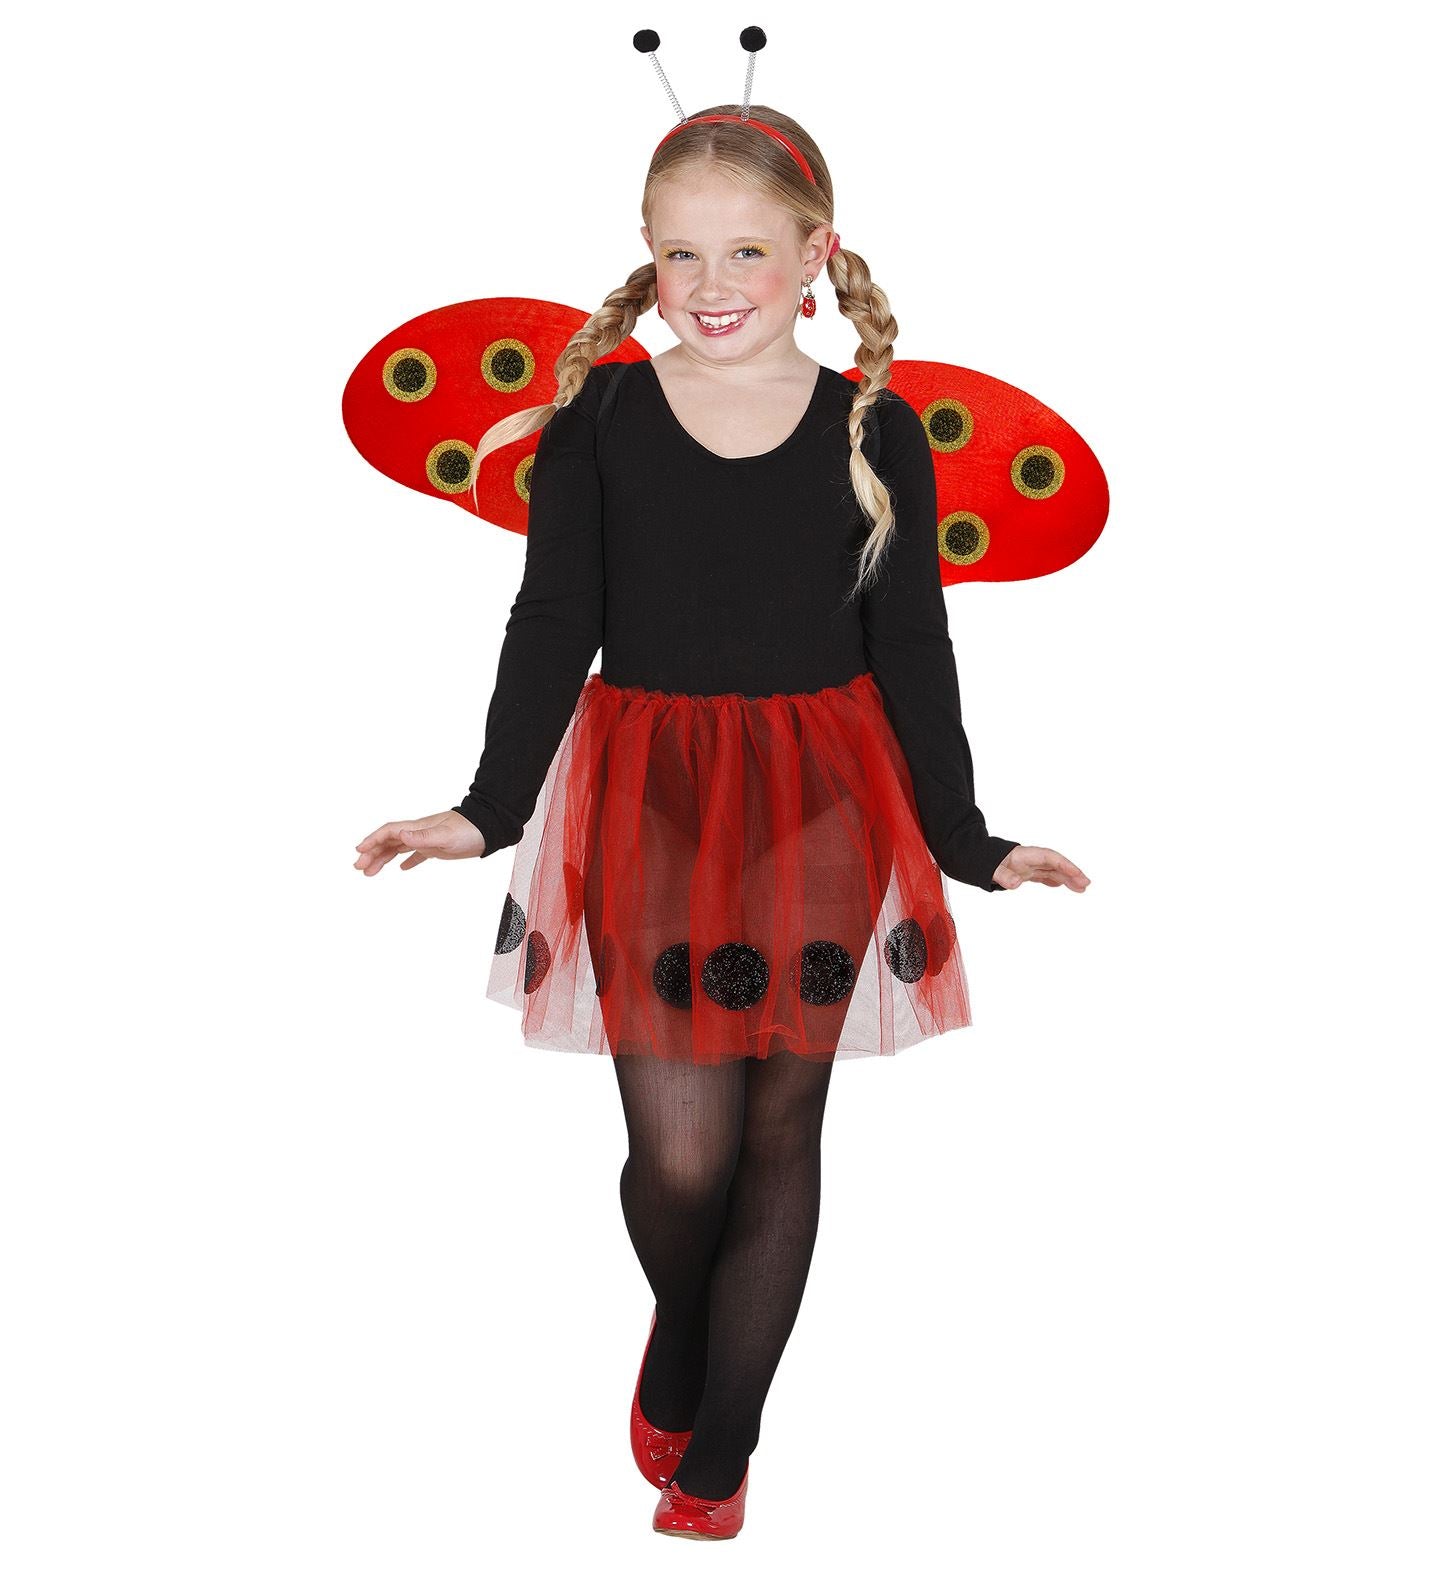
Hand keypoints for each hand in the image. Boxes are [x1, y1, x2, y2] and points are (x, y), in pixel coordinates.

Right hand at [353, 810, 484, 875]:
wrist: (488, 829)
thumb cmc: (469, 830)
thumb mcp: (446, 835)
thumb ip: (423, 837)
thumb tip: (401, 835)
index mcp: (417, 828)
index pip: (389, 832)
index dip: (373, 840)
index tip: (360, 852)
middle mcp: (418, 833)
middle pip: (389, 842)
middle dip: (372, 853)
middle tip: (359, 868)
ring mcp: (426, 840)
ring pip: (399, 848)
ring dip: (383, 858)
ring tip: (370, 872)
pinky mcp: (437, 848)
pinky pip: (417, 854)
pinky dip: (407, 860)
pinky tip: (402, 869)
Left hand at [992, 845, 1089, 891]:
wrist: (973, 857)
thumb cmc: (983, 861)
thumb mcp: (991, 870)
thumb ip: (1003, 876)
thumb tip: (1016, 883)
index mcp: (1024, 855)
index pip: (1050, 858)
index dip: (1065, 865)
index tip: (1077, 875)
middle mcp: (1029, 859)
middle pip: (1055, 864)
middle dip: (1071, 872)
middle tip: (1086, 884)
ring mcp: (1028, 865)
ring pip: (1052, 870)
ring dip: (1067, 878)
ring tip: (1081, 889)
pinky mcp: (1025, 871)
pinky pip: (1044, 874)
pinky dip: (1054, 880)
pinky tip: (1062, 885)